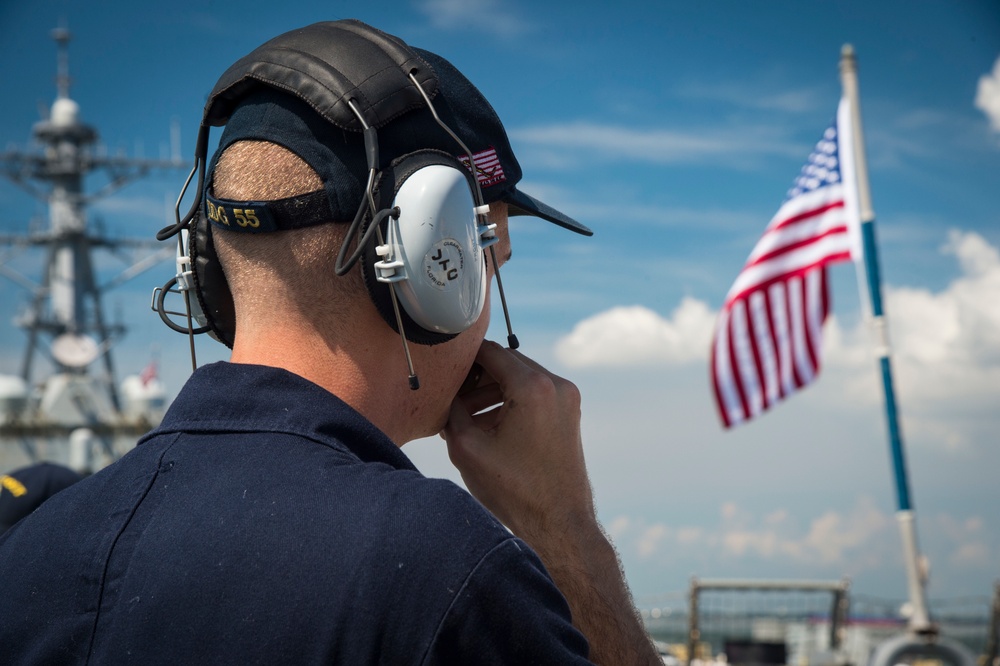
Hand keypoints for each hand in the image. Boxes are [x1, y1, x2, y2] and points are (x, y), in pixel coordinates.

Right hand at [442, 341, 661, 664]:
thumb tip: (445, 392)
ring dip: (492, 389)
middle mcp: (555, 384)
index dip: (461, 361)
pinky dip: (511, 400)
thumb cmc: (514, 490)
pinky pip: (534, 392)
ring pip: (520, 376)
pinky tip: (489, 424)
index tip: (443, 375)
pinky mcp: (569, 412)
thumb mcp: (466, 446)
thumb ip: (452, 408)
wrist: (558, 523)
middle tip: (452, 398)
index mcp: (533, 387)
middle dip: (476, 377)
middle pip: (505, 361)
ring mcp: (567, 397)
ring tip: (467, 415)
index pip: (488, 352)